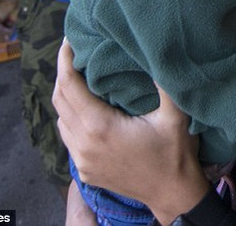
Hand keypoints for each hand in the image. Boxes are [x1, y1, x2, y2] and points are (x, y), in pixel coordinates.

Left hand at [53, 40, 208, 221]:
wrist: (173, 194)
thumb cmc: (175, 153)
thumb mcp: (175, 115)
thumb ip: (164, 83)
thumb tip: (154, 51)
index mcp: (100, 127)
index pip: (69, 87)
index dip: (65, 61)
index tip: (70, 41)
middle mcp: (84, 144)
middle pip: (59, 100)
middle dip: (63, 74)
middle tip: (75, 53)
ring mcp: (82, 160)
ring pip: (60, 120)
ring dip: (65, 96)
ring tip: (80, 76)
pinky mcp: (85, 170)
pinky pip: (68, 137)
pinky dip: (70, 118)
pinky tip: (86, 108)